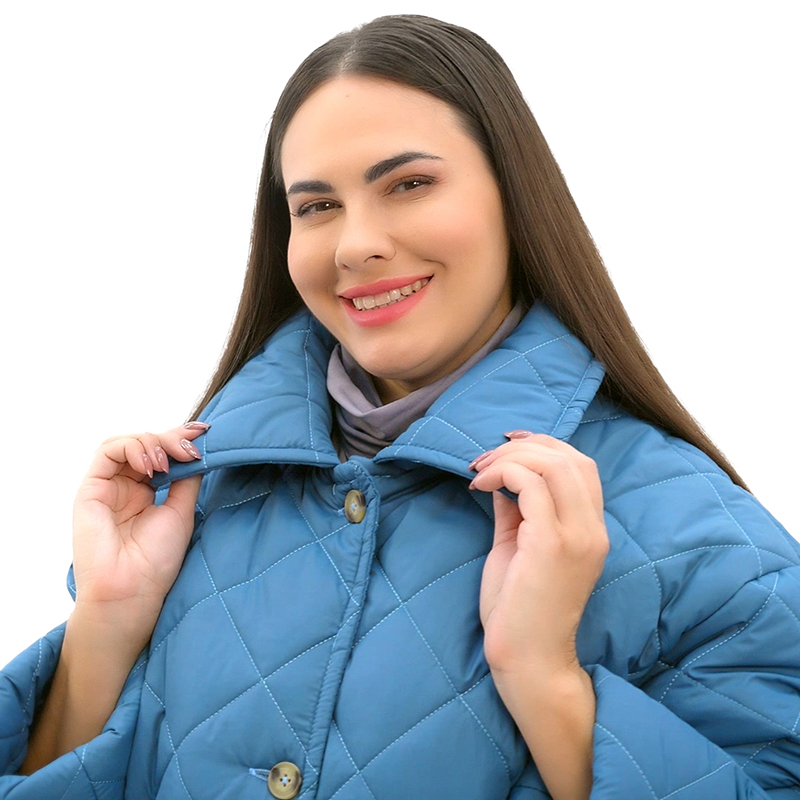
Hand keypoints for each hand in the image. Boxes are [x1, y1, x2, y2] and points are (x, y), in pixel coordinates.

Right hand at [71, 423, 206, 643]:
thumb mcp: (182, 510)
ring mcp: (108, 486)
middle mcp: (126, 486)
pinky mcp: (91, 488)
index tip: (205, 435)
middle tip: (191, 448)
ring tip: (169, 462)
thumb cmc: (157, 559)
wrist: (132, 590)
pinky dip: (133, 448)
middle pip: (147, 444)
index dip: (182, 440)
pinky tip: (152, 466)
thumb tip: (198, 449)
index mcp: (147, 492)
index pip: (163, 453)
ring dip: (153, 443)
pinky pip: (108, 451)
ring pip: (127, 443)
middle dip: (172, 439)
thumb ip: (186, 479)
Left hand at [471, 432, 607, 676]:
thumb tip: (502, 481)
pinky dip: (502, 474)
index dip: (545, 444)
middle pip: (569, 458)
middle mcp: (593, 530)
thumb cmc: (519, 609)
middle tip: (484, 457)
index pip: (581, 466)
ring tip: (479, 471)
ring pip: (553, 465)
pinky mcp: (552, 544)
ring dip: (510, 457)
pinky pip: (530, 486)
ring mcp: (577, 537)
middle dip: (524, 446)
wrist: (527, 660)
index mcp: (591, 531)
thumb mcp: (519, 549)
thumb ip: (517, 513)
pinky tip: (479, 488)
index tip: (507, 442)